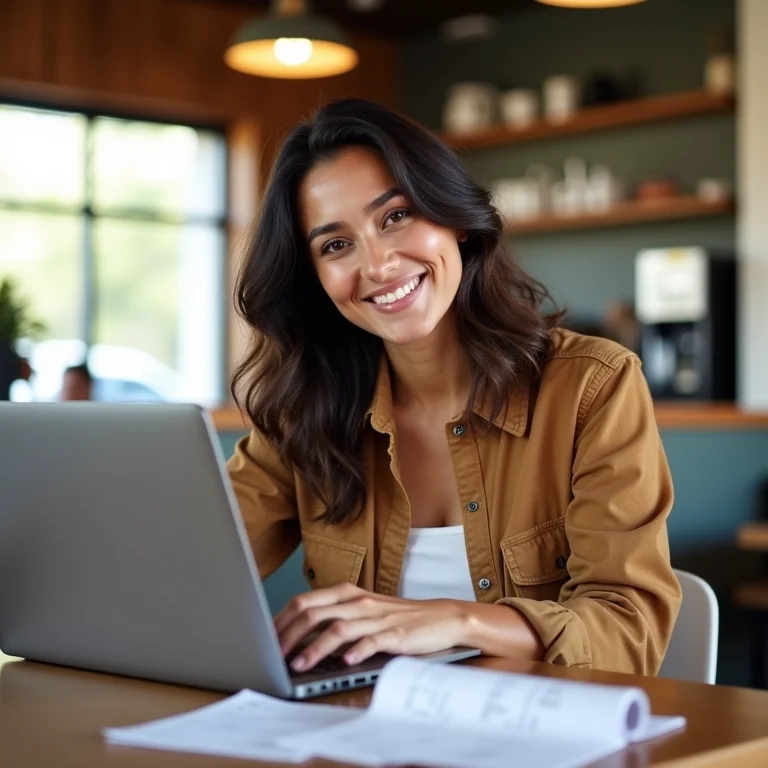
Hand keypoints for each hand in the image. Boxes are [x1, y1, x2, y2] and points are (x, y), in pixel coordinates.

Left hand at [274, 583, 470, 671]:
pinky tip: (344, 662)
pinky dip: (356, 650)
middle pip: (314, 612)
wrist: (442, 617)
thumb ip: (335, 616)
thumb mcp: (363, 611)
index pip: (304, 601)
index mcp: (347, 593)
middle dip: (289, 634)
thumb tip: (297, 635)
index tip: (266, 638)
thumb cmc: (398, 617)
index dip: (282, 620)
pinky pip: (372, 641)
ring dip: (315, 648)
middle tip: (274, 654)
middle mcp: (358, 602)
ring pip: (338, 628)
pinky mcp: (395, 634)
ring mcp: (376, 617)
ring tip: (298, 665)